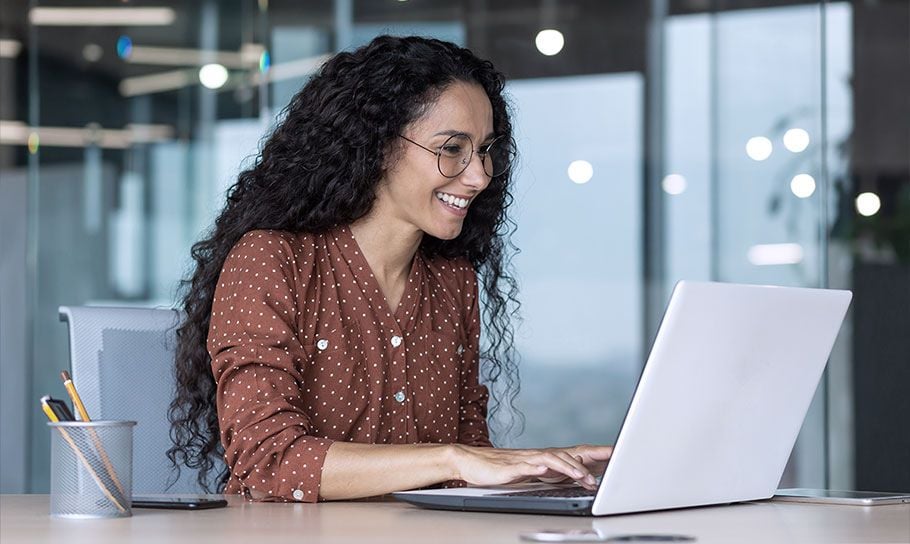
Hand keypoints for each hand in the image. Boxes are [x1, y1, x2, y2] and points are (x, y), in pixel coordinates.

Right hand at [448, 444, 612, 489]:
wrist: (469, 461)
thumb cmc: (500, 469)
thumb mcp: (532, 474)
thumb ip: (552, 473)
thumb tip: (575, 475)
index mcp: (545, 458)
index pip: (576, 452)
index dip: (597, 452)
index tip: (618, 453)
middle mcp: (537, 455)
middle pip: (569, 453)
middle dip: (591, 456)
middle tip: (612, 459)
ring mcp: (524, 460)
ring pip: (551, 460)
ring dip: (568, 467)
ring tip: (582, 475)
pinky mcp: (509, 468)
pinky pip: (524, 467)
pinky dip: (536, 467)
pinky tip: (545, 468)